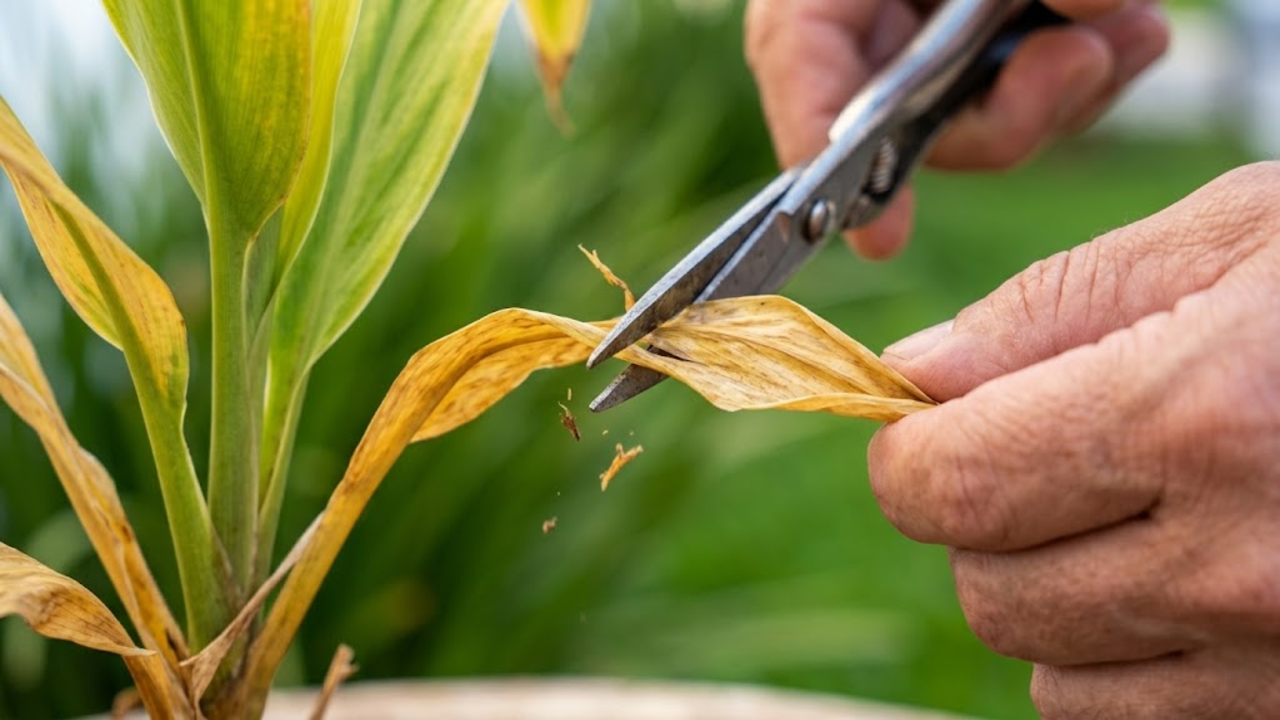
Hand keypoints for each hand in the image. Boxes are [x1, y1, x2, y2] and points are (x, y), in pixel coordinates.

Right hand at [745, 0, 1168, 257]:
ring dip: (1063, 93)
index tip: (877, 232)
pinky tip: (1124, 32)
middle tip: (1073, 66)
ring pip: (977, 123)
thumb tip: (1091, 7)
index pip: (796, 53)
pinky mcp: (997, 47)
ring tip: (1118, 32)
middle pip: (898, 120)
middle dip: (1000, 115)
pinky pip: (1038, 99)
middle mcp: (875, 10)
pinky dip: (1094, 76)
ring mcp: (936, 35)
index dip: (820, 144)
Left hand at [868, 162, 1279, 717]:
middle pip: (989, 589)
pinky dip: (1132, 657)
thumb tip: (916, 376)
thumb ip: (1052, 310)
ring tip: (1142, 510)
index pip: (946, 484)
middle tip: (1046, 452)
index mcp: (1203, 416)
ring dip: (1059, 593)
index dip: (912, 452)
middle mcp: (1246, 565)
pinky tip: (1193, 577)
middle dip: (984, 519)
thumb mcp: (1238, 237)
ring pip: (1054, 671)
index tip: (925, 425)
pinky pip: (1140, 719)